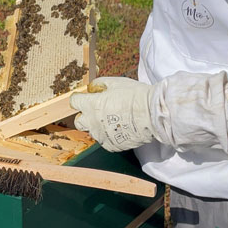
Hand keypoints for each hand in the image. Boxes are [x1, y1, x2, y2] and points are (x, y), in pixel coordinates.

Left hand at [70, 71, 227, 153]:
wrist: (152, 114)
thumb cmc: (135, 96)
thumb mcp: (116, 82)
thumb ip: (100, 84)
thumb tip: (93, 88)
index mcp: (91, 105)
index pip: (74, 102)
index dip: (80, 98)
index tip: (85, 97)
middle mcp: (92, 122)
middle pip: (78, 121)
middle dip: (85, 115)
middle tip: (97, 110)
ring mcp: (101, 136)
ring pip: (93, 131)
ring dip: (98, 125)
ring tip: (114, 119)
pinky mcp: (111, 145)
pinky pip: (106, 140)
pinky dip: (110, 134)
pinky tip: (121, 127)